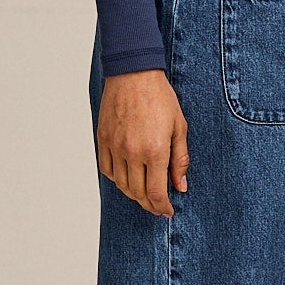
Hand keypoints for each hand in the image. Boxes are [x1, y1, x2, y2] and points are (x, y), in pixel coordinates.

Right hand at [97, 68, 188, 214]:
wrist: (133, 74)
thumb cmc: (160, 97)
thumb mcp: (179, 127)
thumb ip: (180, 159)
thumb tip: (181, 186)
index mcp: (155, 150)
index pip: (155, 192)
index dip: (162, 206)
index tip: (168, 211)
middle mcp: (132, 152)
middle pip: (137, 193)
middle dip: (149, 204)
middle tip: (158, 206)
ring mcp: (115, 147)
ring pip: (121, 184)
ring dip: (134, 194)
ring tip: (145, 194)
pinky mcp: (103, 140)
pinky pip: (107, 170)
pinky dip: (117, 179)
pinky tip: (128, 177)